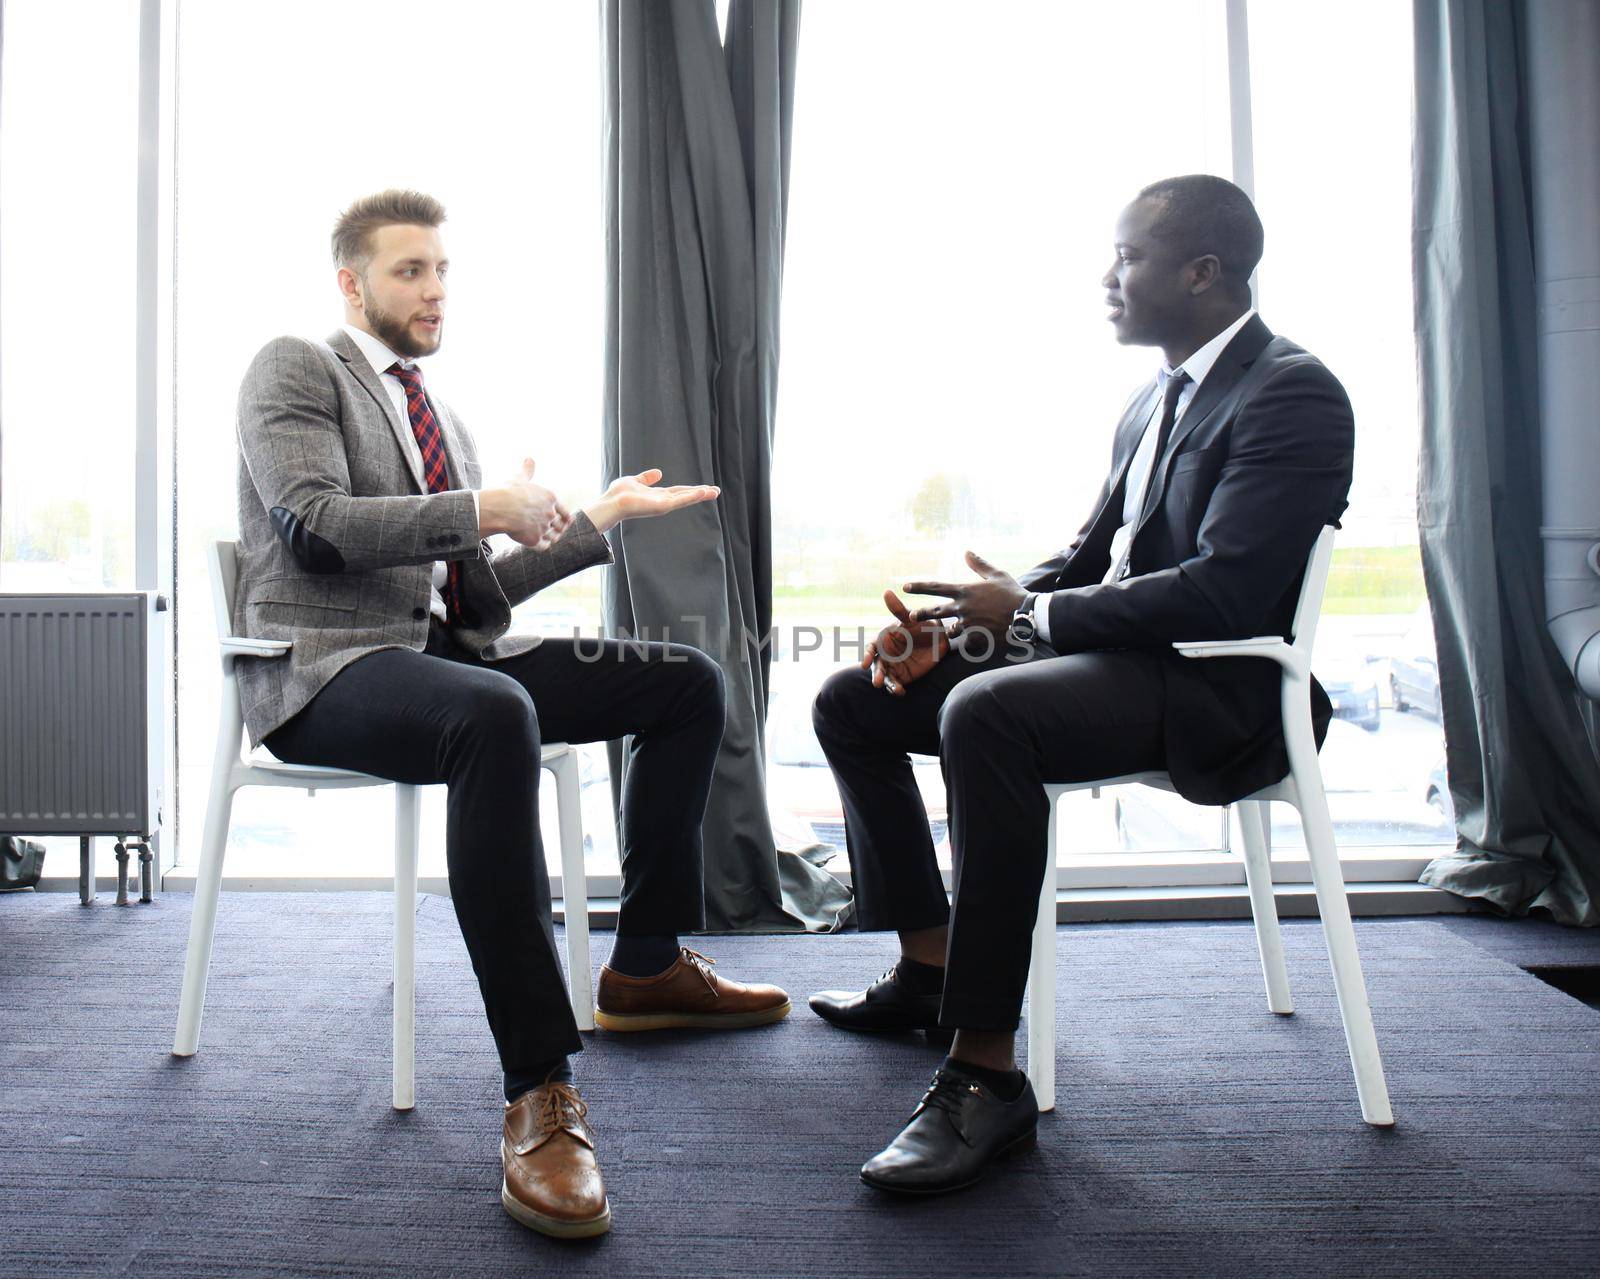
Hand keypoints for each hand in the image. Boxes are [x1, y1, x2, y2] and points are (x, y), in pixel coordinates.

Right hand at [479, 458, 567, 548]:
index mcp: (550, 499)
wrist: (498, 508)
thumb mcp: (520, 478)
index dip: (566, 517)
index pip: (565, 511)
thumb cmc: (508, 492)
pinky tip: (539, 544)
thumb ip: (527, 470)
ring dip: (552, 538)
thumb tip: (529, 458)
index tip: (567, 520)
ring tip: (548, 538)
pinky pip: (544, 546)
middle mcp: (550, 514)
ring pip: (553, 537)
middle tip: (558, 532)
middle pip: (561, 525)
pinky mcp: (535, 540)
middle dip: (559, 529)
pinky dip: (542, 545)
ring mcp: (543, 527)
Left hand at [583, 469, 720, 533]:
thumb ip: (647, 478)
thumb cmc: (619, 494)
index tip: (705, 488)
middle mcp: (663, 501)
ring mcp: (664, 505)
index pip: (679, 492)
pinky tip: (703, 492)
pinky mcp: (663, 506)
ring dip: (701, 495)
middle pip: (686, 496)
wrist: (612, 502)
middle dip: (701, 493)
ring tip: (715, 491)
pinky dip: (692, 496)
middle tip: (717, 491)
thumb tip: (659, 473)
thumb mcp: (635, 480)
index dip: (692, 489)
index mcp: (658, 496)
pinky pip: (681, 500)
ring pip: (686, 499)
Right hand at [862, 589, 950, 695]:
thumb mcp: (910, 618)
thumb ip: (898, 609)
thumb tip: (887, 592)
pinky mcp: (902, 677)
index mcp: (882, 641)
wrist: (938, 639)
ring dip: (887, 684)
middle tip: (877, 682)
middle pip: (876, 666)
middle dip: (876, 675)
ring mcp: (892, 667)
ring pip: (885, 678)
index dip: (867, 656)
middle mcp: (884, 655)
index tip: (865, 663)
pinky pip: (896, 685)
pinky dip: (897, 689)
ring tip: (894, 689)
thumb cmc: (921, 625)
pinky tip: (901, 692)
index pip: (870, 649)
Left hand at [903, 551, 1025, 635]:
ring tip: (948, 633)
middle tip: (911, 616)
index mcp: (965, 591)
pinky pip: (965, 643)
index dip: (919, 587)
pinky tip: (970, 645)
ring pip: (949, 631)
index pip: (936, 587)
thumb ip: (979, 565)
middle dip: (921, 614)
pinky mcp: (976, 638)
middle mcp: (963, 608)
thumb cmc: (1013, 593)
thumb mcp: (997, 575)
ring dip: (948, 632)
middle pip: (935, 611)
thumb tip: (967, 552)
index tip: (906, 586)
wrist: (1026, 615)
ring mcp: (968, 624)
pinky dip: (966, 644)